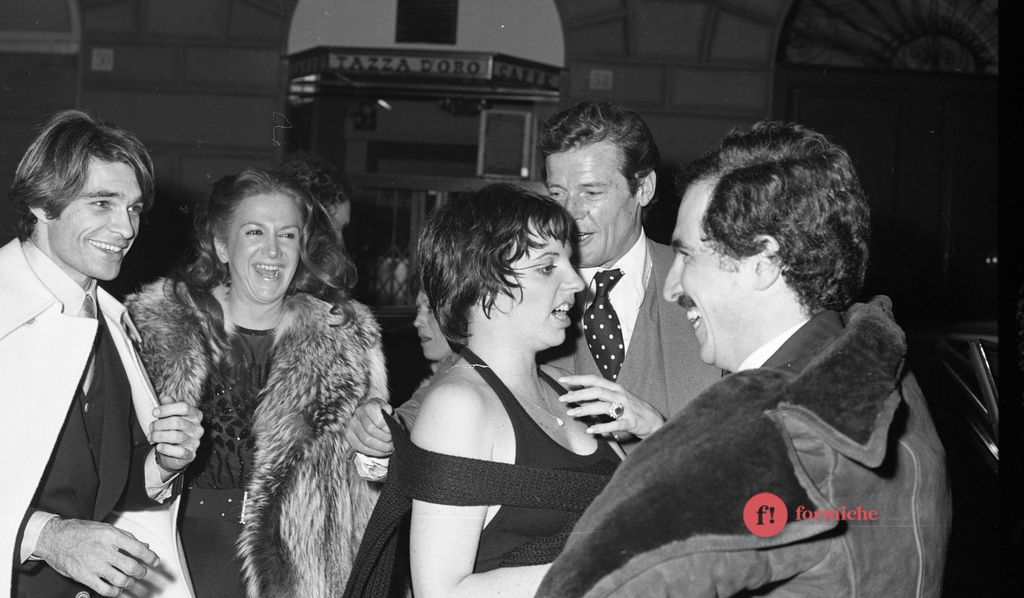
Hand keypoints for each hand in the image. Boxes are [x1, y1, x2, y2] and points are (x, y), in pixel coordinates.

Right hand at [35, 517, 158, 596]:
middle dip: (141, 572)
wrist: (55, 538)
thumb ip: (126, 537)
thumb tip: (143, 546)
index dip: (151, 557)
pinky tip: (117, 589)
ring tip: (130, 581)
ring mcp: (94, 565)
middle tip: (142, 572)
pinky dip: (115, 592)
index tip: (155, 561)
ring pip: (121, 580)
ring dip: (129, 583)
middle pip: (132, 567)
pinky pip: (105, 589)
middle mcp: (104, 551)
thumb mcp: (105, 528)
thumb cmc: (79, 531)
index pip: (138, 549)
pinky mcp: (84, 577)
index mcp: (111, 536)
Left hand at [150, 401, 202, 475]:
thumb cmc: (173, 431)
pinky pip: (179, 451)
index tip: (154, 412)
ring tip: (151, 437)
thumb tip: (165, 397)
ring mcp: (196, 442)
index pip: (184, 407)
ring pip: (176, 436)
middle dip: (159, 424)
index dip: (167, 409)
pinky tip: (159, 446)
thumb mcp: (171, 416)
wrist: (175, 453)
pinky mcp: (191, 454)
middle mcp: (198, 428)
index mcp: (195, 415)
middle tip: (151, 427)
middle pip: (177, 422)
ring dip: (159, 436)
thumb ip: (169, 406)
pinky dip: (166, 449)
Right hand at [345, 398, 393, 456]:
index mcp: (370, 404)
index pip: (372, 411)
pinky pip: (362, 448)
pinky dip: (376, 452)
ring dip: (381, 447)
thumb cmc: (387, 419)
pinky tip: (384, 451)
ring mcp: (352, 425)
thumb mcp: (392, 414)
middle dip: (385, 438)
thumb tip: (387, 410)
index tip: (391, 429)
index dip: (383, 422)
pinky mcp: (350, 437)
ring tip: (391, 447)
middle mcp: (358, 412)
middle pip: (370, 429)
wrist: (381, 424)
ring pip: (366, 440)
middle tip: (393, 441)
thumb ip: (391, 413)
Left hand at [557, 375, 664, 438]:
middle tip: (563, 399)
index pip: (595, 380)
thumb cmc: (632, 409)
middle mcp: (620, 395)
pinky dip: (602, 427)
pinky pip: (615, 425)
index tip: (563, 379)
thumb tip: (579, 396)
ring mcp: (626, 409)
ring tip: (572, 414)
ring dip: (586, 409)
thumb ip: (600, 397)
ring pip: (604, 407)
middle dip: (578, 394)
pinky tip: (590, 430)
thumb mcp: (617, 399)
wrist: (655, 421)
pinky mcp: (631, 422)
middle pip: (597, 391)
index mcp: (616, 388)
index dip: (578, 379)